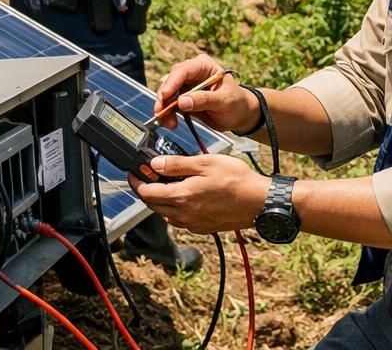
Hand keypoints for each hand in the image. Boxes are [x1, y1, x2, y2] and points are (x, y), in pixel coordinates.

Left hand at [127, 153, 268, 232]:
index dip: (137, 182)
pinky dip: (175, 210)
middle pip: (153, 205)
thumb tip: (155, 164)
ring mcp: (193, 224)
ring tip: (166, 184)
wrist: (259, 202)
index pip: (147, 193)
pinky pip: (180, 221)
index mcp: (181, 196)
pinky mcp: (202, 228)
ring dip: (160, 201)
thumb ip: (178, 164)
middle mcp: (183, 214)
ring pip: (166, 214)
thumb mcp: (205, 163)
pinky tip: (185, 198)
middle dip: (146, 191)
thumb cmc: (236, 180)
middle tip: (148, 176)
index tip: (133, 173)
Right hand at [153, 54, 259, 132]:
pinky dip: (167, 115)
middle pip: (171, 82)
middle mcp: (192, 74)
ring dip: (164, 109)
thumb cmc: (237, 103)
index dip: (172, 82)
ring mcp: (186, 87)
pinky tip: (170, 123)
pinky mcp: (183, 100)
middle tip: (161, 112)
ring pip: (167, 95)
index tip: (166, 96)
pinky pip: (170, 106)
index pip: (183, 71)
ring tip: (169, 123)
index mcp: (203, 66)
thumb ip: (204, 100)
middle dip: (164, 98)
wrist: (240, 115)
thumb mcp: (224, 101)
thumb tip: (182, 101)